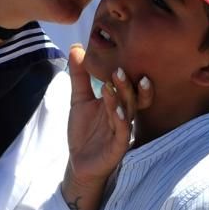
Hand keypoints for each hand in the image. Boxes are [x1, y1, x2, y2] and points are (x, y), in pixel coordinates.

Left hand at [61, 44, 152, 209]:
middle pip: (132, 97)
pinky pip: (123, 132)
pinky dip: (121, 121)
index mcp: (118, 102)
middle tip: (119, 69)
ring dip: (122, 98)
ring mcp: (122, 131)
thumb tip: (76, 47)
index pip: (129, 85)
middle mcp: (124, 114)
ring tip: (112, 85)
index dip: (129, 73)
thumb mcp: (79, 99)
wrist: (79, 162)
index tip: (124, 57)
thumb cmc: (84, 131)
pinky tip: (116, 111)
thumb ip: (80, 76)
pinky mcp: (118, 147)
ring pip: (128, 112)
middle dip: (127, 84)